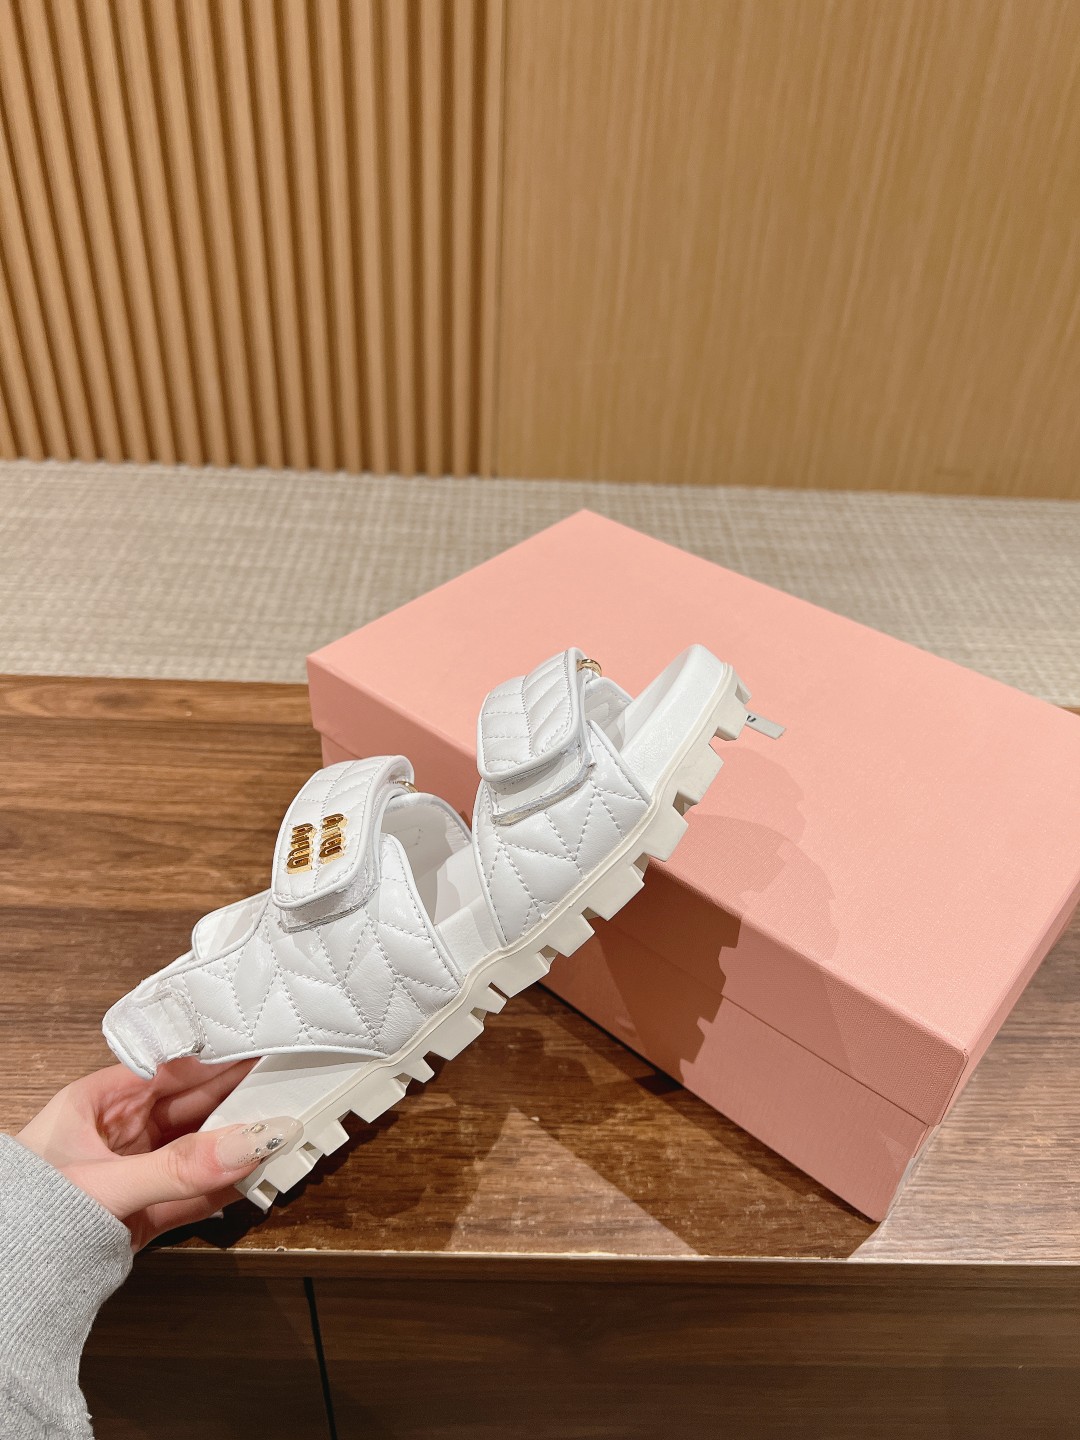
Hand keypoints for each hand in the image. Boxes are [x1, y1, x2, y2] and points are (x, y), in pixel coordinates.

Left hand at [17, 1058, 300, 1248]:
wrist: (6, 1289)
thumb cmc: (25, 1217)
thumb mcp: (105, 1184)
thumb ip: (178, 1168)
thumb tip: (243, 1146)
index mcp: (98, 1102)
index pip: (171, 1069)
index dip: (217, 1060)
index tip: (260, 1054)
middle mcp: (119, 1133)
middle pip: (191, 1107)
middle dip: (236, 1102)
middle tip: (286, 1093)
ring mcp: (133, 1172)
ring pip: (197, 1150)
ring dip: (235, 1147)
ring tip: (276, 1137)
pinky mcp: (143, 1212)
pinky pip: (194, 1192)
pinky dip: (224, 1188)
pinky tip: (251, 1179)